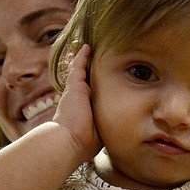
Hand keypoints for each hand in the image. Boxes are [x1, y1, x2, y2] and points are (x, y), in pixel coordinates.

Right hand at [53, 44, 101, 161]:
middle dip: (88, 69)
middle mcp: (78, 99)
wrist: (70, 140)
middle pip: (85, 80)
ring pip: (79, 71)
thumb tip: (119, 127)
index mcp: (84, 109)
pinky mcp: (74, 86)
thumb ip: (105, 125)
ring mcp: (75, 91)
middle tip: (92, 57)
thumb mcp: (99, 132)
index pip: (90, 94)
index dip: (94, 86)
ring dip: (83, 59)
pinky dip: (82, 56)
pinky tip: (87, 47)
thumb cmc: (85, 142)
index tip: (100, 79)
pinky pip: (78, 66)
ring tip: (89, 48)